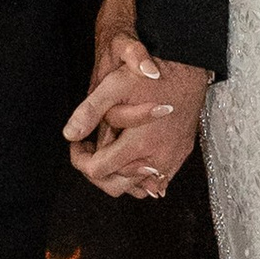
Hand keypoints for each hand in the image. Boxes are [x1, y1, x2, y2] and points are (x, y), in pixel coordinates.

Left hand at [65, 37, 208, 202]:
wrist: (189, 71)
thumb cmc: (154, 77)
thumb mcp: (115, 85)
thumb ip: (90, 111)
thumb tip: (69, 134)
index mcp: (138, 144)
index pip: (98, 170)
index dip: (80, 159)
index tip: (78, 144)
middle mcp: (157, 159)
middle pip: (116, 185)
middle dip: (97, 171)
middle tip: (91, 149)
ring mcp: (171, 160)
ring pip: (137, 187)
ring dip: (119, 174)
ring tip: (111, 151)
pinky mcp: (180, 156)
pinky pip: (158, 182)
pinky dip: (142, 177)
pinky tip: (132, 158)